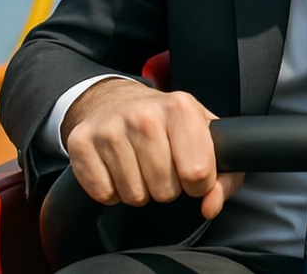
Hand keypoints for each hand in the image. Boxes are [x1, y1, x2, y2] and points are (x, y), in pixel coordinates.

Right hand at [61, 78, 243, 218]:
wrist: (115, 100)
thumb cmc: (167, 123)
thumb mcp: (205, 137)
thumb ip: (224, 176)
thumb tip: (211, 206)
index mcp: (180, 107)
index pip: (199, 172)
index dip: (199, 183)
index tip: (191, 171)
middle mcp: (144, 114)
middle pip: (166, 190)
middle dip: (168, 187)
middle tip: (162, 164)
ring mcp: (110, 128)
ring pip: (134, 196)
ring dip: (140, 189)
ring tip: (139, 163)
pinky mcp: (81, 143)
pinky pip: (104, 195)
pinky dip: (112, 190)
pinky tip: (117, 166)